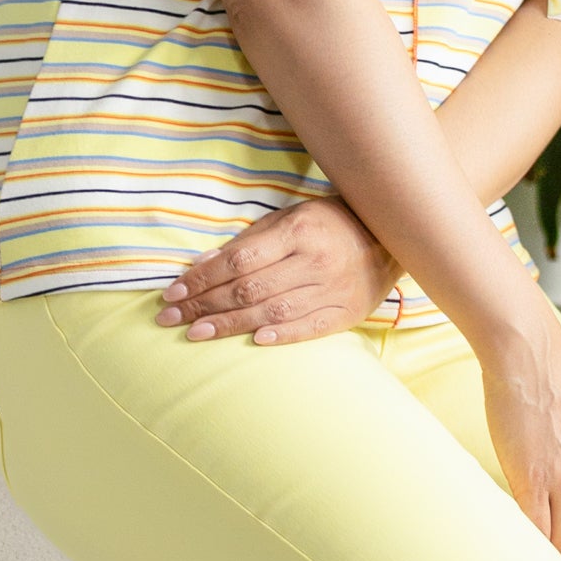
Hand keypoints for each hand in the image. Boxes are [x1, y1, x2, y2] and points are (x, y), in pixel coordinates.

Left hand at [158, 196, 393, 343]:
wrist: (390, 236)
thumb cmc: (329, 224)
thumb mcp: (290, 219)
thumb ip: (250, 242)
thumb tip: (204, 263)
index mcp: (298, 232)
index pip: (239, 260)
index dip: (202, 278)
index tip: (173, 293)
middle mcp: (315, 261)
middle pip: (249, 288)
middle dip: (204, 305)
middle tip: (170, 318)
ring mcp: (333, 289)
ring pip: (272, 311)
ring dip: (229, 325)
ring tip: (195, 334)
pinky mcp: (347, 312)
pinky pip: (310, 327)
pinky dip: (281, 335)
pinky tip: (254, 342)